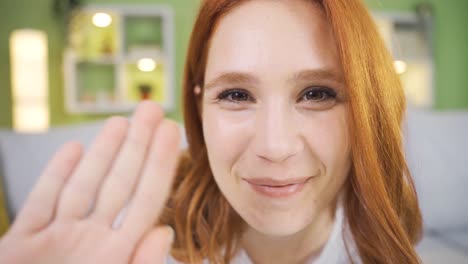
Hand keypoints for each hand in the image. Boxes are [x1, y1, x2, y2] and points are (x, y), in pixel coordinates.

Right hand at [0, 101, 180, 263]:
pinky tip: (72, 148)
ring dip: (100, 153)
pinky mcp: (21, 244)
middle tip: (151, 109)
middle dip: (136, 145)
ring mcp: (56, 240)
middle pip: (118, 185)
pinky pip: (40, 203)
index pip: (146, 201)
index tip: (172, 129)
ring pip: (82, 188)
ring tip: (119, 121)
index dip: (159, 163)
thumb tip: (164, 233)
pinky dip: (54, 175)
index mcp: (115, 256)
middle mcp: (90, 243)